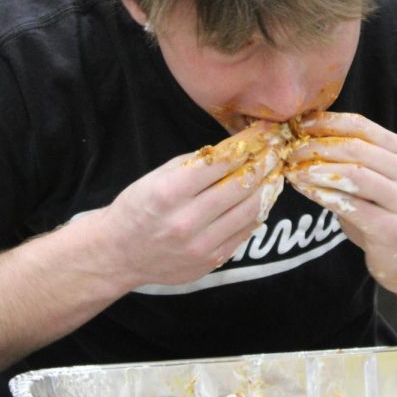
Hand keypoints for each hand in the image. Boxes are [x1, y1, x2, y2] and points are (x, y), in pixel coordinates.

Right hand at [99, 124, 285, 286]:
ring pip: (250, 212)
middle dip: (264, 165)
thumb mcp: (156, 177)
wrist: (119, 254)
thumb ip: (194, 163)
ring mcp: (201, 246)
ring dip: (267, 189)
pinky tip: (260, 199)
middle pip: (241, 187)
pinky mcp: (210, 262)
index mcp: (169, 193)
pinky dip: (256, 213)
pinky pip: (244, 233)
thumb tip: (236, 149)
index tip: (264, 134)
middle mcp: (186, 221)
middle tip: (277, 152)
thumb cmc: (138, 208)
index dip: (248, 145)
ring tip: (274, 174)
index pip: (221, 163)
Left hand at [283, 112, 396, 293]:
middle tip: (292, 152)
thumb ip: (352, 160)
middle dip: (318, 147)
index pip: (363, 126)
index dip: (328, 123)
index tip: (301, 124)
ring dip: (318, 170)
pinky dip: (323, 195)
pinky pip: (350, 206)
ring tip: (294, 171)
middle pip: (357, 148)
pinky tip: (305, 191)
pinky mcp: (392, 229)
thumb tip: (306, 140)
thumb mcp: (376, 179)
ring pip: (355, 174)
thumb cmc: (385, 213)